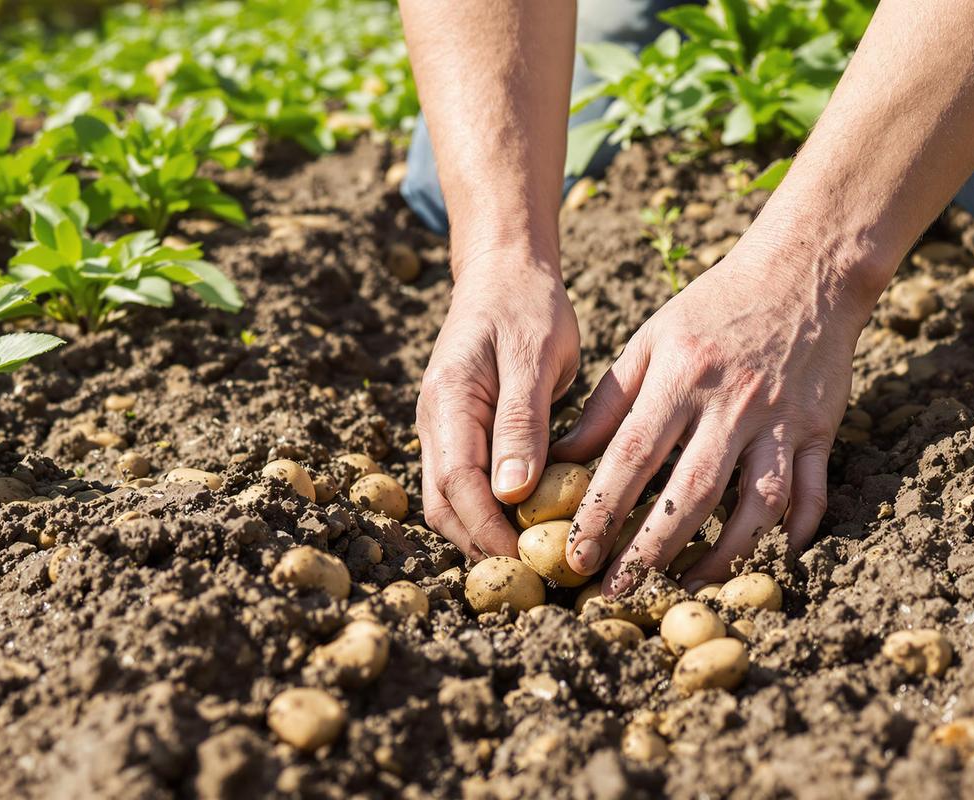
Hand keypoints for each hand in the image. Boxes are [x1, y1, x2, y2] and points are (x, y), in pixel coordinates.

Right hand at [417, 251, 578, 559]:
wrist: (506, 273)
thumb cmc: (526, 307)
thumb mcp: (533, 356)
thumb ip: (521, 423)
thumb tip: (512, 494)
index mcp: (447, 401)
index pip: (457, 484)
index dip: (488, 529)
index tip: (529, 560)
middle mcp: (435, 423)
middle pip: (444, 505)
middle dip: (483, 545)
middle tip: (537, 574)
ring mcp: (443, 431)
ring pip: (451, 502)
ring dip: (486, 534)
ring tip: (538, 558)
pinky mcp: (462, 435)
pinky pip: (468, 486)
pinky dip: (494, 513)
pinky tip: (532, 526)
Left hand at [552, 239, 871, 593]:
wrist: (802, 273)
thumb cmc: (712, 309)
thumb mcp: (650, 340)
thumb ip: (608, 400)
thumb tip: (564, 456)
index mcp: (679, 378)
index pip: (632, 455)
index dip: (602, 510)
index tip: (577, 554)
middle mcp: (730, 404)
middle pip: (691, 492)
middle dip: (652, 549)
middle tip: (620, 591)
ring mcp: (780, 421)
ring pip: (756, 504)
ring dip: (724, 556)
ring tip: (687, 589)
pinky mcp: (820, 431)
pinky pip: (812, 492)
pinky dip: (797, 532)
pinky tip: (772, 561)